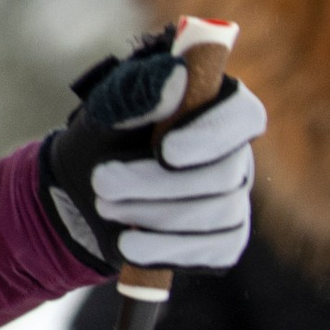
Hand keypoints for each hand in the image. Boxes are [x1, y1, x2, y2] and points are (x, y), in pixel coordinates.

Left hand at [41, 36, 263, 273]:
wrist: (84, 193)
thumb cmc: (102, 139)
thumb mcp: (106, 111)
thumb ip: (137, 92)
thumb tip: (176, 79)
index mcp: (216, 108)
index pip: (244, 117)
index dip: (212, 136)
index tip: (164, 151)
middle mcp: (235, 153)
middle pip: (226, 175)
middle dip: (158, 184)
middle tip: (102, 183)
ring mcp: (234, 199)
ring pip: (218, 215)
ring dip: (154, 216)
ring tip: (105, 207)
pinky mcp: (225, 239)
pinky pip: (214, 249)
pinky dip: (166, 249)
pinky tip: (129, 246)